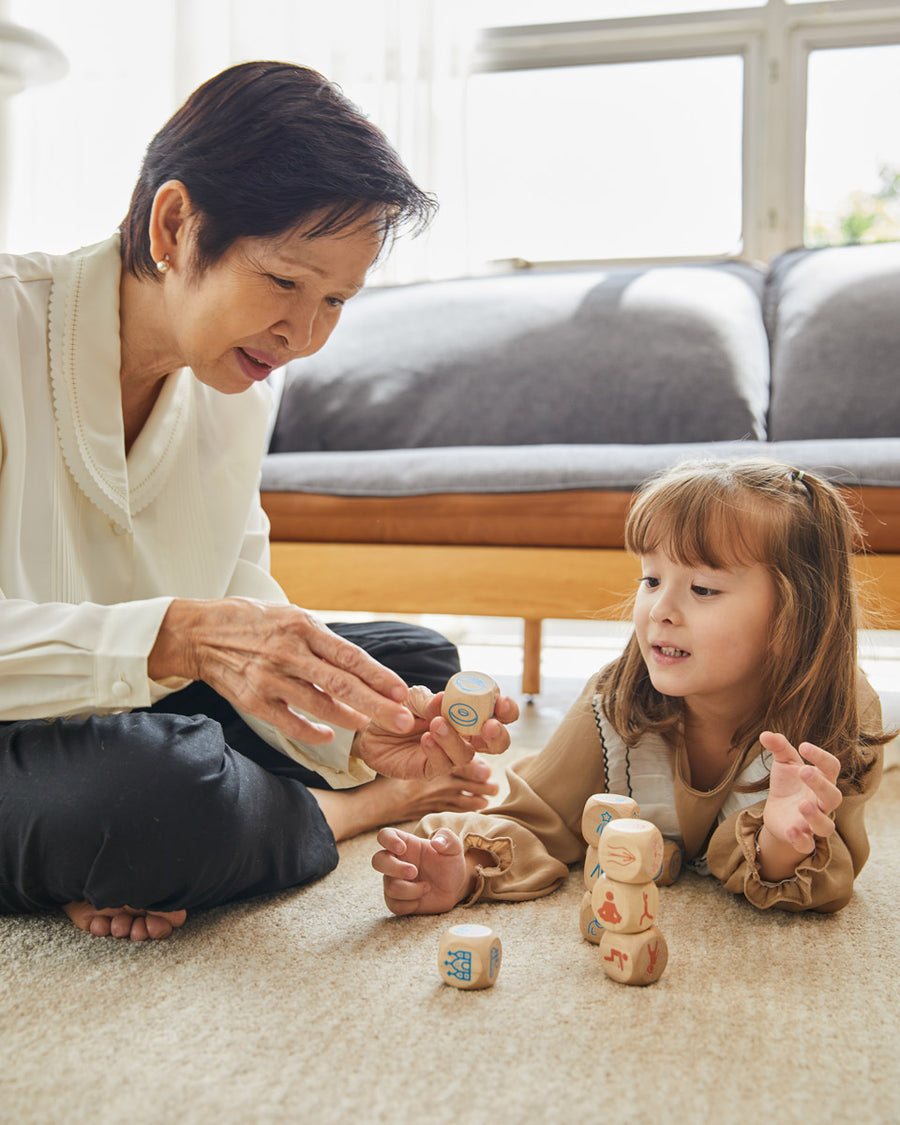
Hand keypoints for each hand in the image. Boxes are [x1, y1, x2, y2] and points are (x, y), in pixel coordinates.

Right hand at [149, 598, 414, 744]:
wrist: (199, 633)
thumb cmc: (252, 622)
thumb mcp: (291, 616)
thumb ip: (322, 640)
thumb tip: (359, 664)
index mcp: (303, 627)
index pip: (350, 656)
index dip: (379, 676)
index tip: (401, 691)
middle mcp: (289, 652)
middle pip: (342, 684)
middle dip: (378, 705)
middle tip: (404, 721)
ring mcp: (270, 678)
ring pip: (320, 705)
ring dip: (349, 718)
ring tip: (369, 726)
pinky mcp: (253, 700)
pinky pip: (290, 723)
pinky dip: (312, 732)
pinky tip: (328, 736)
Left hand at [355, 686, 517, 779]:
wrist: (370, 729)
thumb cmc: (398, 709)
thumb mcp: (411, 698)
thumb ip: (428, 701)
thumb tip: (444, 700)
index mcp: (468, 713)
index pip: (497, 714)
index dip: (506, 710)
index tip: (501, 703)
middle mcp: (465, 736)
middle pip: (496, 743)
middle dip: (497, 735)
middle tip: (488, 725)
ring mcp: (450, 755)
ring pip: (467, 755)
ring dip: (455, 739)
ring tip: (437, 724)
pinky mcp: (431, 770)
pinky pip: (442, 765)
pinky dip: (437, 751)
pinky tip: (426, 739)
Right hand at [372, 827, 472, 914]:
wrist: (454, 888)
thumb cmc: (449, 863)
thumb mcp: (454, 848)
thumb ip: (448, 839)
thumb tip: (437, 842)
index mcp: (405, 844)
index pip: (385, 835)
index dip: (388, 840)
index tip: (402, 848)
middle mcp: (395, 862)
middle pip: (377, 861)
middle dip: (395, 868)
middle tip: (414, 872)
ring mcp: (394, 881)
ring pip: (389, 887)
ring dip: (411, 890)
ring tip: (427, 887)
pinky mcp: (397, 901)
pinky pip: (394, 905)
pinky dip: (410, 904)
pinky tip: (421, 899)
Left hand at [758, 731, 841, 871]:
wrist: (777, 812)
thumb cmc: (788, 784)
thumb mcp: (783, 764)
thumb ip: (778, 747)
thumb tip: (765, 734)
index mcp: (822, 780)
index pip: (832, 767)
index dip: (821, 757)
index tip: (803, 746)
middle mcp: (822, 803)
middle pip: (833, 796)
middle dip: (820, 784)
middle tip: (804, 771)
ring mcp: (813, 823)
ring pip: (826, 826)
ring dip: (815, 816)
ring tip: (802, 804)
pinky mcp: (801, 838)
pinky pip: (807, 845)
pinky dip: (801, 840)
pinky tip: (791, 829)